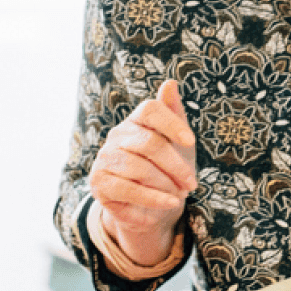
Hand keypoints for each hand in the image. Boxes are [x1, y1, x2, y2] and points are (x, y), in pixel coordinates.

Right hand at [90, 80, 196, 265]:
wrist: (148, 207)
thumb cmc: (166, 171)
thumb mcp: (178, 145)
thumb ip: (174, 115)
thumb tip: (170, 83)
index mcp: (136, 121)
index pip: (150, 110)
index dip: (171, 123)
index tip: (191, 142)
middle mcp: (117, 135)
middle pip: (150, 143)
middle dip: (176, 166)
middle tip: (192, 183)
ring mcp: (105, 158)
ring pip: (140, 168)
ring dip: (166, 185)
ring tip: (179, 195)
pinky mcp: (99, 182)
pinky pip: (128, 189)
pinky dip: (153, 199)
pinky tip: (170, 203)